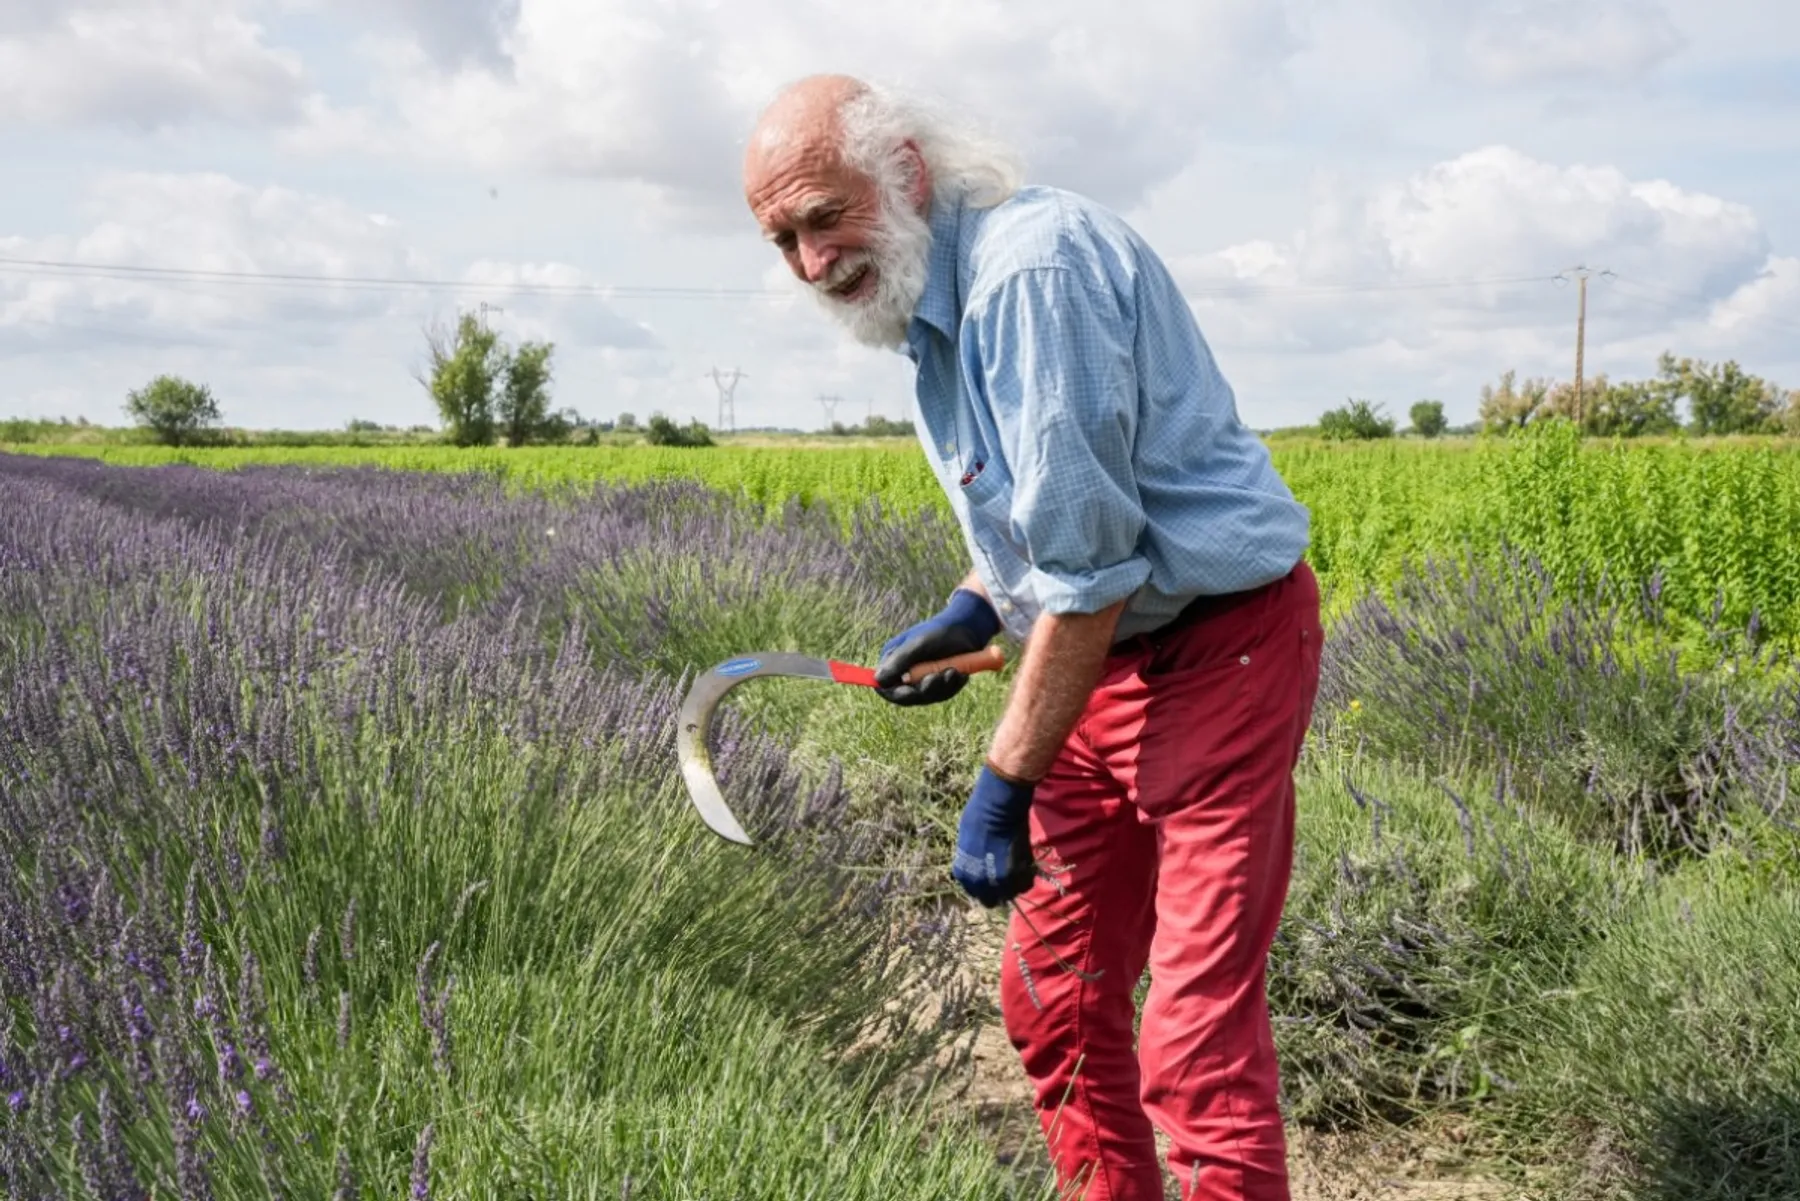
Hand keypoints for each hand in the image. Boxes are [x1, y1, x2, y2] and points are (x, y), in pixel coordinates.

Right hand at [873, 588, 1001, 705]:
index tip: (910, 691)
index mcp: (892, 660)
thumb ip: (899, 661)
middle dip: (923, 690)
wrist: (967, 628)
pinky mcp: (937, 683)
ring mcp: (921, 679)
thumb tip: (877, 680)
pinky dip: (951, 687)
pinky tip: (959, 673)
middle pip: (906, 696)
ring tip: (953, 671)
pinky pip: (941, 695)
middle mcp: (904, 672)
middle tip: (937, 677)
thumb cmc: (939, 631)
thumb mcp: (918, 644)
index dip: (895, 693)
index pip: (885, 686)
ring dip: (940, 687)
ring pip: (926, 697)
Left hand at [951, 764, 1036, 906]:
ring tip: (1017, 869)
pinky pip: (1025, 884)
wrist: (998, 809)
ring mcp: (1000, 882)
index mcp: (963, 874)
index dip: (984, 886)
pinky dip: (1027, 877)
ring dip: (1014, 884)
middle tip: (1006, 877)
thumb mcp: (966, 842)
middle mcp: (980, 884)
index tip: (991, 878)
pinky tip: (1026, 864)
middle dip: (998, 890)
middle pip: (991, 900)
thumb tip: (978, 864)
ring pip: (1010, 894)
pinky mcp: (1020, 876)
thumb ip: (972, 859)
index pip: (974, 892)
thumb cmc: (978, 817)